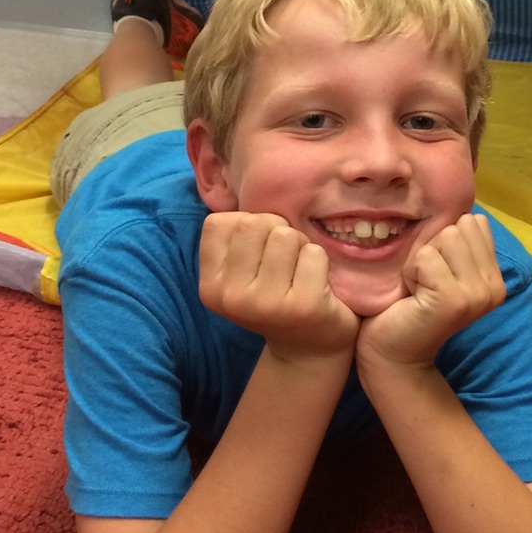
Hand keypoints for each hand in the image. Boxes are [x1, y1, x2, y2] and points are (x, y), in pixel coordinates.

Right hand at [198, 211, 359, 362]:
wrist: (309, 350)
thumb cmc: (274, 296)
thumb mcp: (241, 272)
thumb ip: (236, 237)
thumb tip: (252, 183)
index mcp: (210, 286)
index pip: (219, 222)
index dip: (246, 226)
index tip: (258, 252)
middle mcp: (231, 297)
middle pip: (255, 224)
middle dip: (276, 232)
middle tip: (285, 262)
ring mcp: (266, 303)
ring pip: (286, 235)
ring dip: (301, 247)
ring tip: (300, 272)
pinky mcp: (303, 306)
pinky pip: (314, 253)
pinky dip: (321, 262)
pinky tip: (318, 285)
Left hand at [356, 213, 505, 374]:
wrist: (393, 354)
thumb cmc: (410, 305)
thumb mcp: (443, 267)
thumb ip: (458, 242)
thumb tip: (463, 207)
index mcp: (496, 277)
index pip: (473, 222)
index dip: (443, 240)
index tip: (434, 272)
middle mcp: (494, 286)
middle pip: (459, 226)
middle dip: (432, 247)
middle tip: (424, 282)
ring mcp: (477, 294)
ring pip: (445, 237)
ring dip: (421, 259)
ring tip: (418, 287)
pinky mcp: (454, 299)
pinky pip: (426, 257)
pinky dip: (410, 272)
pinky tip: (412, 296)